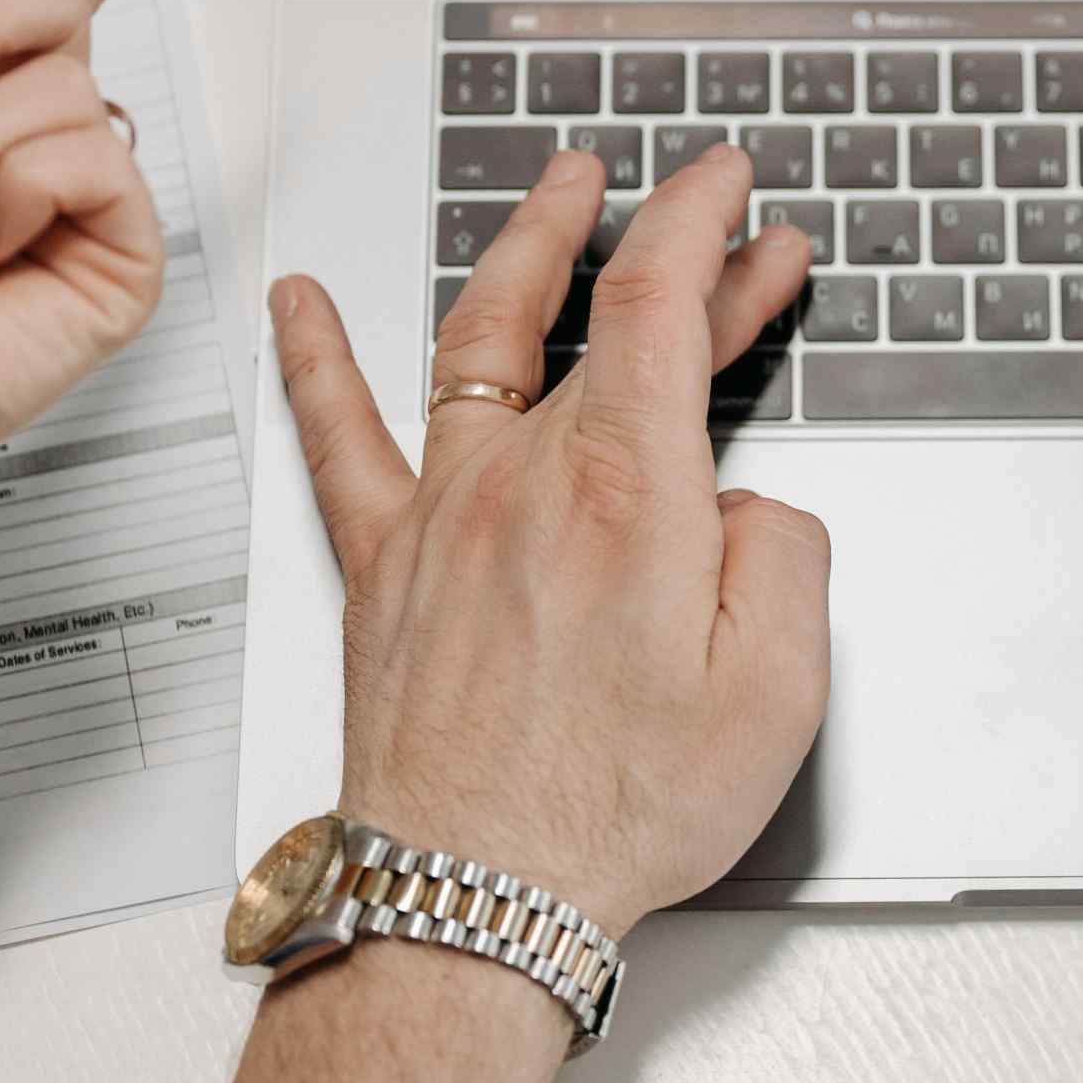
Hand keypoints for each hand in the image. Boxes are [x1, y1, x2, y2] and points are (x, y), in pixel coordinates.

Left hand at [268, 145, 828, 936]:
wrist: (473, 895)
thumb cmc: (608, 811)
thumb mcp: (774, 690)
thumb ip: (785, 560)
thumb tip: (755, 509)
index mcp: (631, 494)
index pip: (665, 301)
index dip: (705, 223)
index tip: (732, 188)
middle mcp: (528, 479)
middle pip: (604, 322)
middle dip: (680, 257)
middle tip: (726, 226)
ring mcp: (446, 511)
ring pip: (480, 337)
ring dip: (527, 247)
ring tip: (559, 189)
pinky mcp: (385, 564)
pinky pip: (339, 438)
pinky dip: (315, 359)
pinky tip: (298, 306)